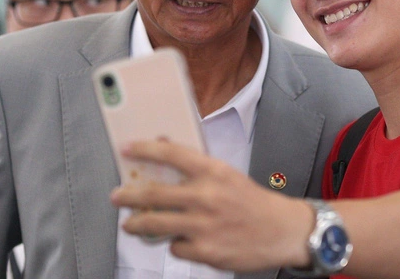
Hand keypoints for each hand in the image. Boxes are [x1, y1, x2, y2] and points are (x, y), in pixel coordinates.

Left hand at [110, 140, 313, 271]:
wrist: (283, 231)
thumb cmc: (254, 202)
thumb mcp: (228, 176)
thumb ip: (198, 169)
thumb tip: (166, 153)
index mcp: (213, 172)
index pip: (171, 154)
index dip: (145, 149)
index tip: (126, 148)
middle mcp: (206, 196)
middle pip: (154, 194)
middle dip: (128, 196)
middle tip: (116, 196)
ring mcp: (203, 225)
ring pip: (156, 225)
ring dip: (137, 224)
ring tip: (130, 224)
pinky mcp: (205, 251)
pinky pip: (175, 247)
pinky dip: (176, 244)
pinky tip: (183, 241)